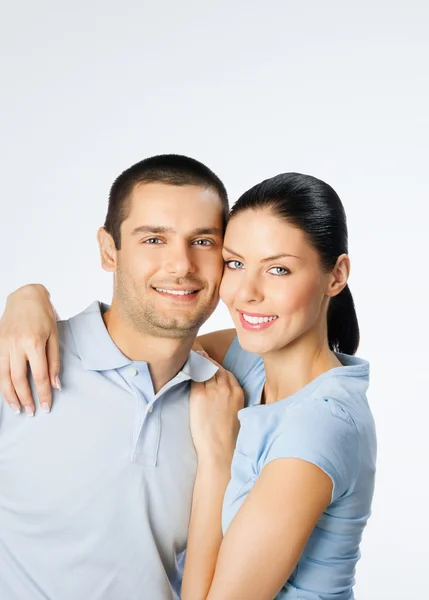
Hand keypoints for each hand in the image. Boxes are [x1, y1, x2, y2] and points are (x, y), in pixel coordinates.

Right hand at [0, 284, 59, 415]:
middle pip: (18, 380)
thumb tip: (56, 385)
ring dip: (9, 395)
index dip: (43, 393)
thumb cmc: (43, 315)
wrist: (25, 297)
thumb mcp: (54, 336)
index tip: (46, 407)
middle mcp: (15, 345)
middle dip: (25, 399)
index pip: (39, 376)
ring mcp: (3, 345)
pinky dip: (1, 383)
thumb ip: (54, 362)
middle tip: (31, 412)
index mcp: (33, 343)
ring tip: (17, 408)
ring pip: (3, 377)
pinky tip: (6, 393)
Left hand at [190, 355, 243, 465]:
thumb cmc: (229, 437)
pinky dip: (190, 370)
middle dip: (207, 361)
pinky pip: (194, 377)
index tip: (210, 364)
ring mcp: (213, 390)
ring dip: (198, 362)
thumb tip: (220, 397)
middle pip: (215, 368)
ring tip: (190, 357)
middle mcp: (226, 388)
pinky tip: (185, 366)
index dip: (217, 367)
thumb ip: (231, 400)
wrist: (221, 449)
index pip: (226, 372)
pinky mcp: (199, 395)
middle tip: (199, 355)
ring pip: (204, 370)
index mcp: (238, 392)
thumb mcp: (237, 413)